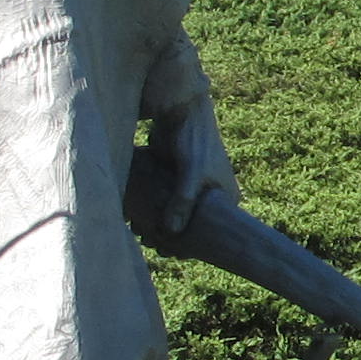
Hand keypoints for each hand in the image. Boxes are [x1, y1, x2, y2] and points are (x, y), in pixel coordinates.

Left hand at [140, 82, 235, 241]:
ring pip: (174, 214)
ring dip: (157, 224)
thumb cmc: (194, 139)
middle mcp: (211, 196)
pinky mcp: (175, 180)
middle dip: (169, 236)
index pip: (211, 234)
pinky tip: (134, 217)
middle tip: (148, 242)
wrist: (181, 108)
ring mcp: (192, 188)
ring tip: (138, 232)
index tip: (166, 251)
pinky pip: (162, 202)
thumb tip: (170, 233)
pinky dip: (150, 210)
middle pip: (191, 226)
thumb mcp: (192, 171)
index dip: (189, 245)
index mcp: (226, 197)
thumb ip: (182, 201)